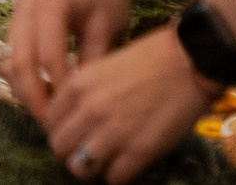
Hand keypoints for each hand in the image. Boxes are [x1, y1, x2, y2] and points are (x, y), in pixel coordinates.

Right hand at [7, 0, 140, 122]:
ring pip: (12, 59)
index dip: (60, 90)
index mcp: (49, 5)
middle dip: (34, 96)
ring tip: (47, 112)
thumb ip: (93, 61)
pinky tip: (43, 91)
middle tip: (52, 124)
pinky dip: (26, 75)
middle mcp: (25, 7)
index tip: (74, 115)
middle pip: (20, 61)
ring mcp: (18, 11)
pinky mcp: (19, 18)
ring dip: (26, 88)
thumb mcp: (107, 26)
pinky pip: (16, 52)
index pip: (48, 58)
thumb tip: (84, 101)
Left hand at [44, 25, 217, 182]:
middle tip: (83, 152)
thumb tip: (72, 118)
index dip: (59, 130)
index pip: (49, 122)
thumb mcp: (100, 69)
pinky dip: (116, 176)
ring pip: (81, 167)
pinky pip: (114, 177)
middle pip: (59, 147)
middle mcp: (89, 110)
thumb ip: (81, 93)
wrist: (186, 62)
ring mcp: (113, 132)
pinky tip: (124, 166)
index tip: (71, 134)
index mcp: (77, 87)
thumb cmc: (146, 62)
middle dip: (69, 153)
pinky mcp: (140, 151)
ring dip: (89, 168)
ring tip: (102, 163)